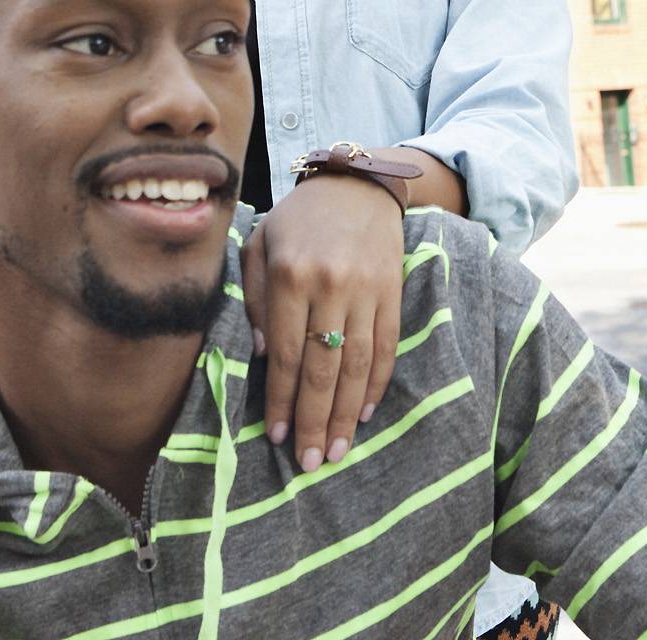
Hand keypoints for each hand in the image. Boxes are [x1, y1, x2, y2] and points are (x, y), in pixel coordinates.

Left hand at [242, 174, 402, 471]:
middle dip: (313, 420)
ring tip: (335, 450)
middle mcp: (330, 285)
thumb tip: (262, 356)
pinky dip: (375, 384)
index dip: (280, 400)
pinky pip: (386, 347)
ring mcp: (366, 290)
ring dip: (345, 413)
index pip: (284, 353)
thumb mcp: (259, 246)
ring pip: (356, 365)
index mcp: (290, 274)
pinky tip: (362, 413)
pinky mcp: (393, 291)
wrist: (356, 184)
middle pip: (322, 368)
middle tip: (308, 462)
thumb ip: (253, 299)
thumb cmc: (297, 220)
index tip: (276, 437)